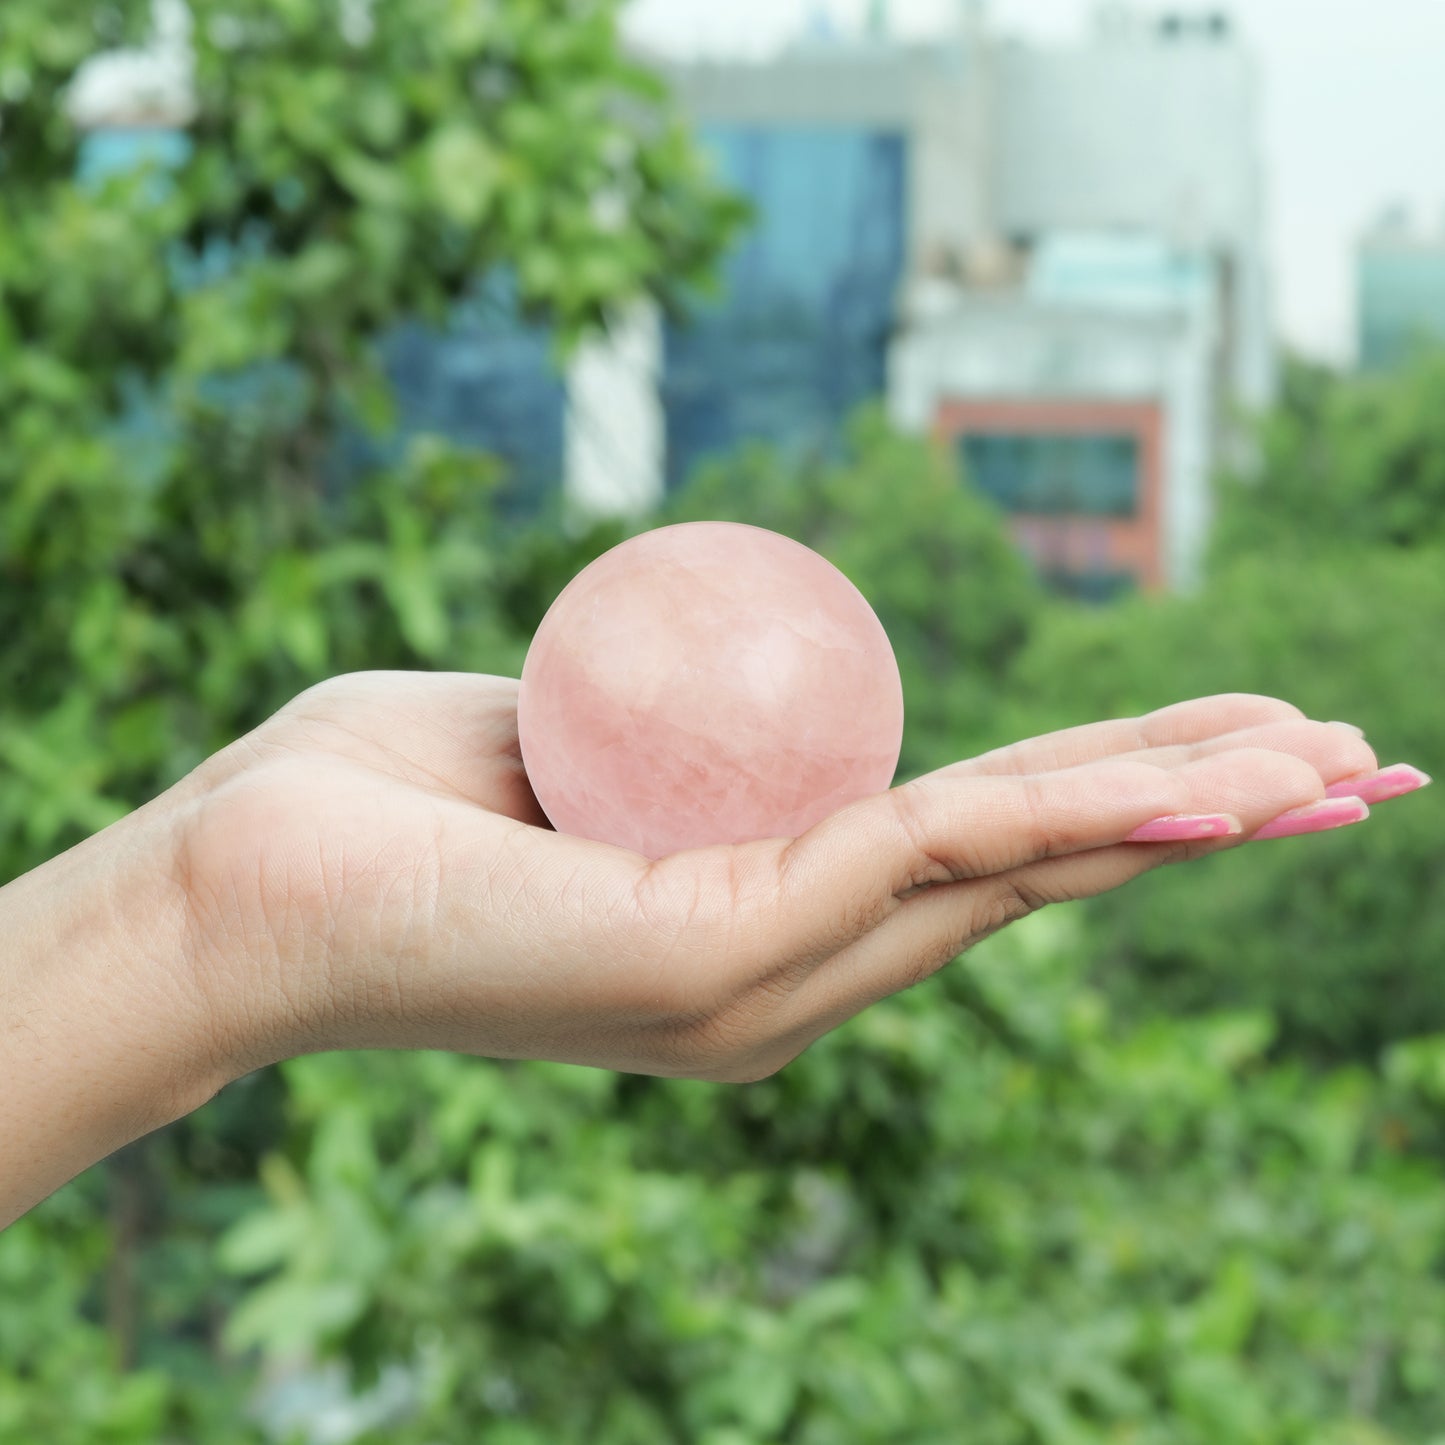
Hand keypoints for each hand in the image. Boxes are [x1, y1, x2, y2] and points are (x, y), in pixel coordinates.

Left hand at [166, 674, 1387, 1086]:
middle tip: (1357, 763)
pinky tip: (1196, 783)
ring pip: (1010, 868)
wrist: (238, 883)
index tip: (1234, 746)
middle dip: (1198, 809)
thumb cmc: (381, 799)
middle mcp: (786, 975)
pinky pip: (923, 854)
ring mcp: (762, 982)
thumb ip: (679, 733)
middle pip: (1028, 871)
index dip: (1114, 793)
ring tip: (1333, 763)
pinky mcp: (718, 965)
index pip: (973, 846)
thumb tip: (751, 693)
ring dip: (1177, 806)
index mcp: (760, 922)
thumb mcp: (565, 735)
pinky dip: (1068, 809)